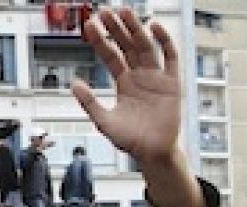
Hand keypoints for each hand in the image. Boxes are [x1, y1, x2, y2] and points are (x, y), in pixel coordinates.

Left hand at [73, 8, 179, 163]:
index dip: (100, 41)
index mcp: (123, 83)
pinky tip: (154, 27)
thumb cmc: (130, 140)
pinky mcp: (173, 83)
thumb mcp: (104, 121)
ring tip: (125, 12)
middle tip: (105, 11)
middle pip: (127, 46)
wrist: (152, 153)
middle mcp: (139, 76)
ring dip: (136, 29)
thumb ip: (89, 102)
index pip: (110, 56)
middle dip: (116, 29)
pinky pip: (170, 58)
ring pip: (145, 46)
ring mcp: (156, 77)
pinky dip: (164, 42)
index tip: (89, 26)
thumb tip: (73, 83)